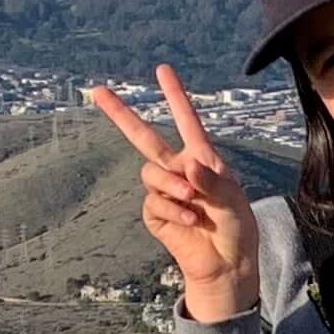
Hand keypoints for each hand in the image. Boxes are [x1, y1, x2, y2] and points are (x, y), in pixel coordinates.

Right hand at [88, 65, 258, 322]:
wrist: (227, 264)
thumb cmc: (236, 228)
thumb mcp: (232, 200)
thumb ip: (211, 180)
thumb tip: (186, 165)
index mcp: (202, 159)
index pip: (186, 121)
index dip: (175, 95)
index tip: (162, 69)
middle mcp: (179, 170)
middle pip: (144, 137)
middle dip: (121, 114)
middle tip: (96, 90)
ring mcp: (164, 192)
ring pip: (150, 173)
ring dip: (172, 185)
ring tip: (194, 202)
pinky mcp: (155, 215)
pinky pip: (153, 202)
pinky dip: (172, 209)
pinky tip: (190, 220)